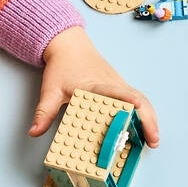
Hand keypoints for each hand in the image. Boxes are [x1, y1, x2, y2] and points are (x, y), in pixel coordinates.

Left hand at [31, 24, 160, 144]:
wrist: (69, 46)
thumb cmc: (63, 66)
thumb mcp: (51, 89)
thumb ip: (44, 112)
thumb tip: (34, 132)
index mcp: (97, 84)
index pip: (116, 91)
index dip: (128, 100)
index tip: (138, 108)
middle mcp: (113, 84)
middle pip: (138, 99)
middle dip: (148, 119)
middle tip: (153, 140)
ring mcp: (120, 86)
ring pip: (142, 101)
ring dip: (150, 119)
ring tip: (153, 140)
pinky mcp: (121, 88)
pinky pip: (138, 102)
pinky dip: (145, 115)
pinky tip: (146, 131)